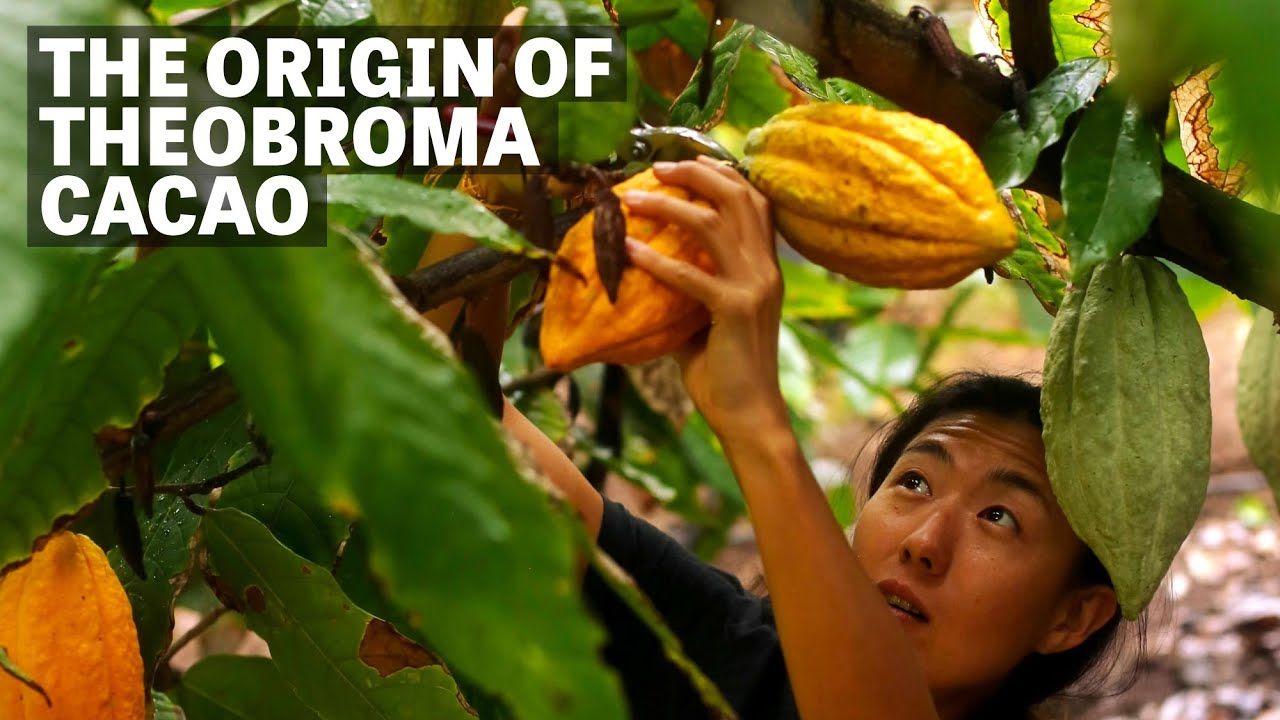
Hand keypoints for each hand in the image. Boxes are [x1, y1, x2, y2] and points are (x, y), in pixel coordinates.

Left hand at [622, 156, 787, 437]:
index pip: (754, 200)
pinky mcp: (734, 310)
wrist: (749, 416)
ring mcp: (754, 287)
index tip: (684, 162)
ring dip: (668, 204)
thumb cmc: (724, 372)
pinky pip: (690, 275)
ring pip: (712, 224)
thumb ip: (687, 293)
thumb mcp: (705, 322)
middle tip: (655, 167)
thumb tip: (644, 274)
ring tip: (631, 199)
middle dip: (695, 173)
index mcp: (765, 266)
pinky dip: (656, 259)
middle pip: (738, 196)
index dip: (721, 173)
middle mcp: (765, 269)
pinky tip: (628, 251)